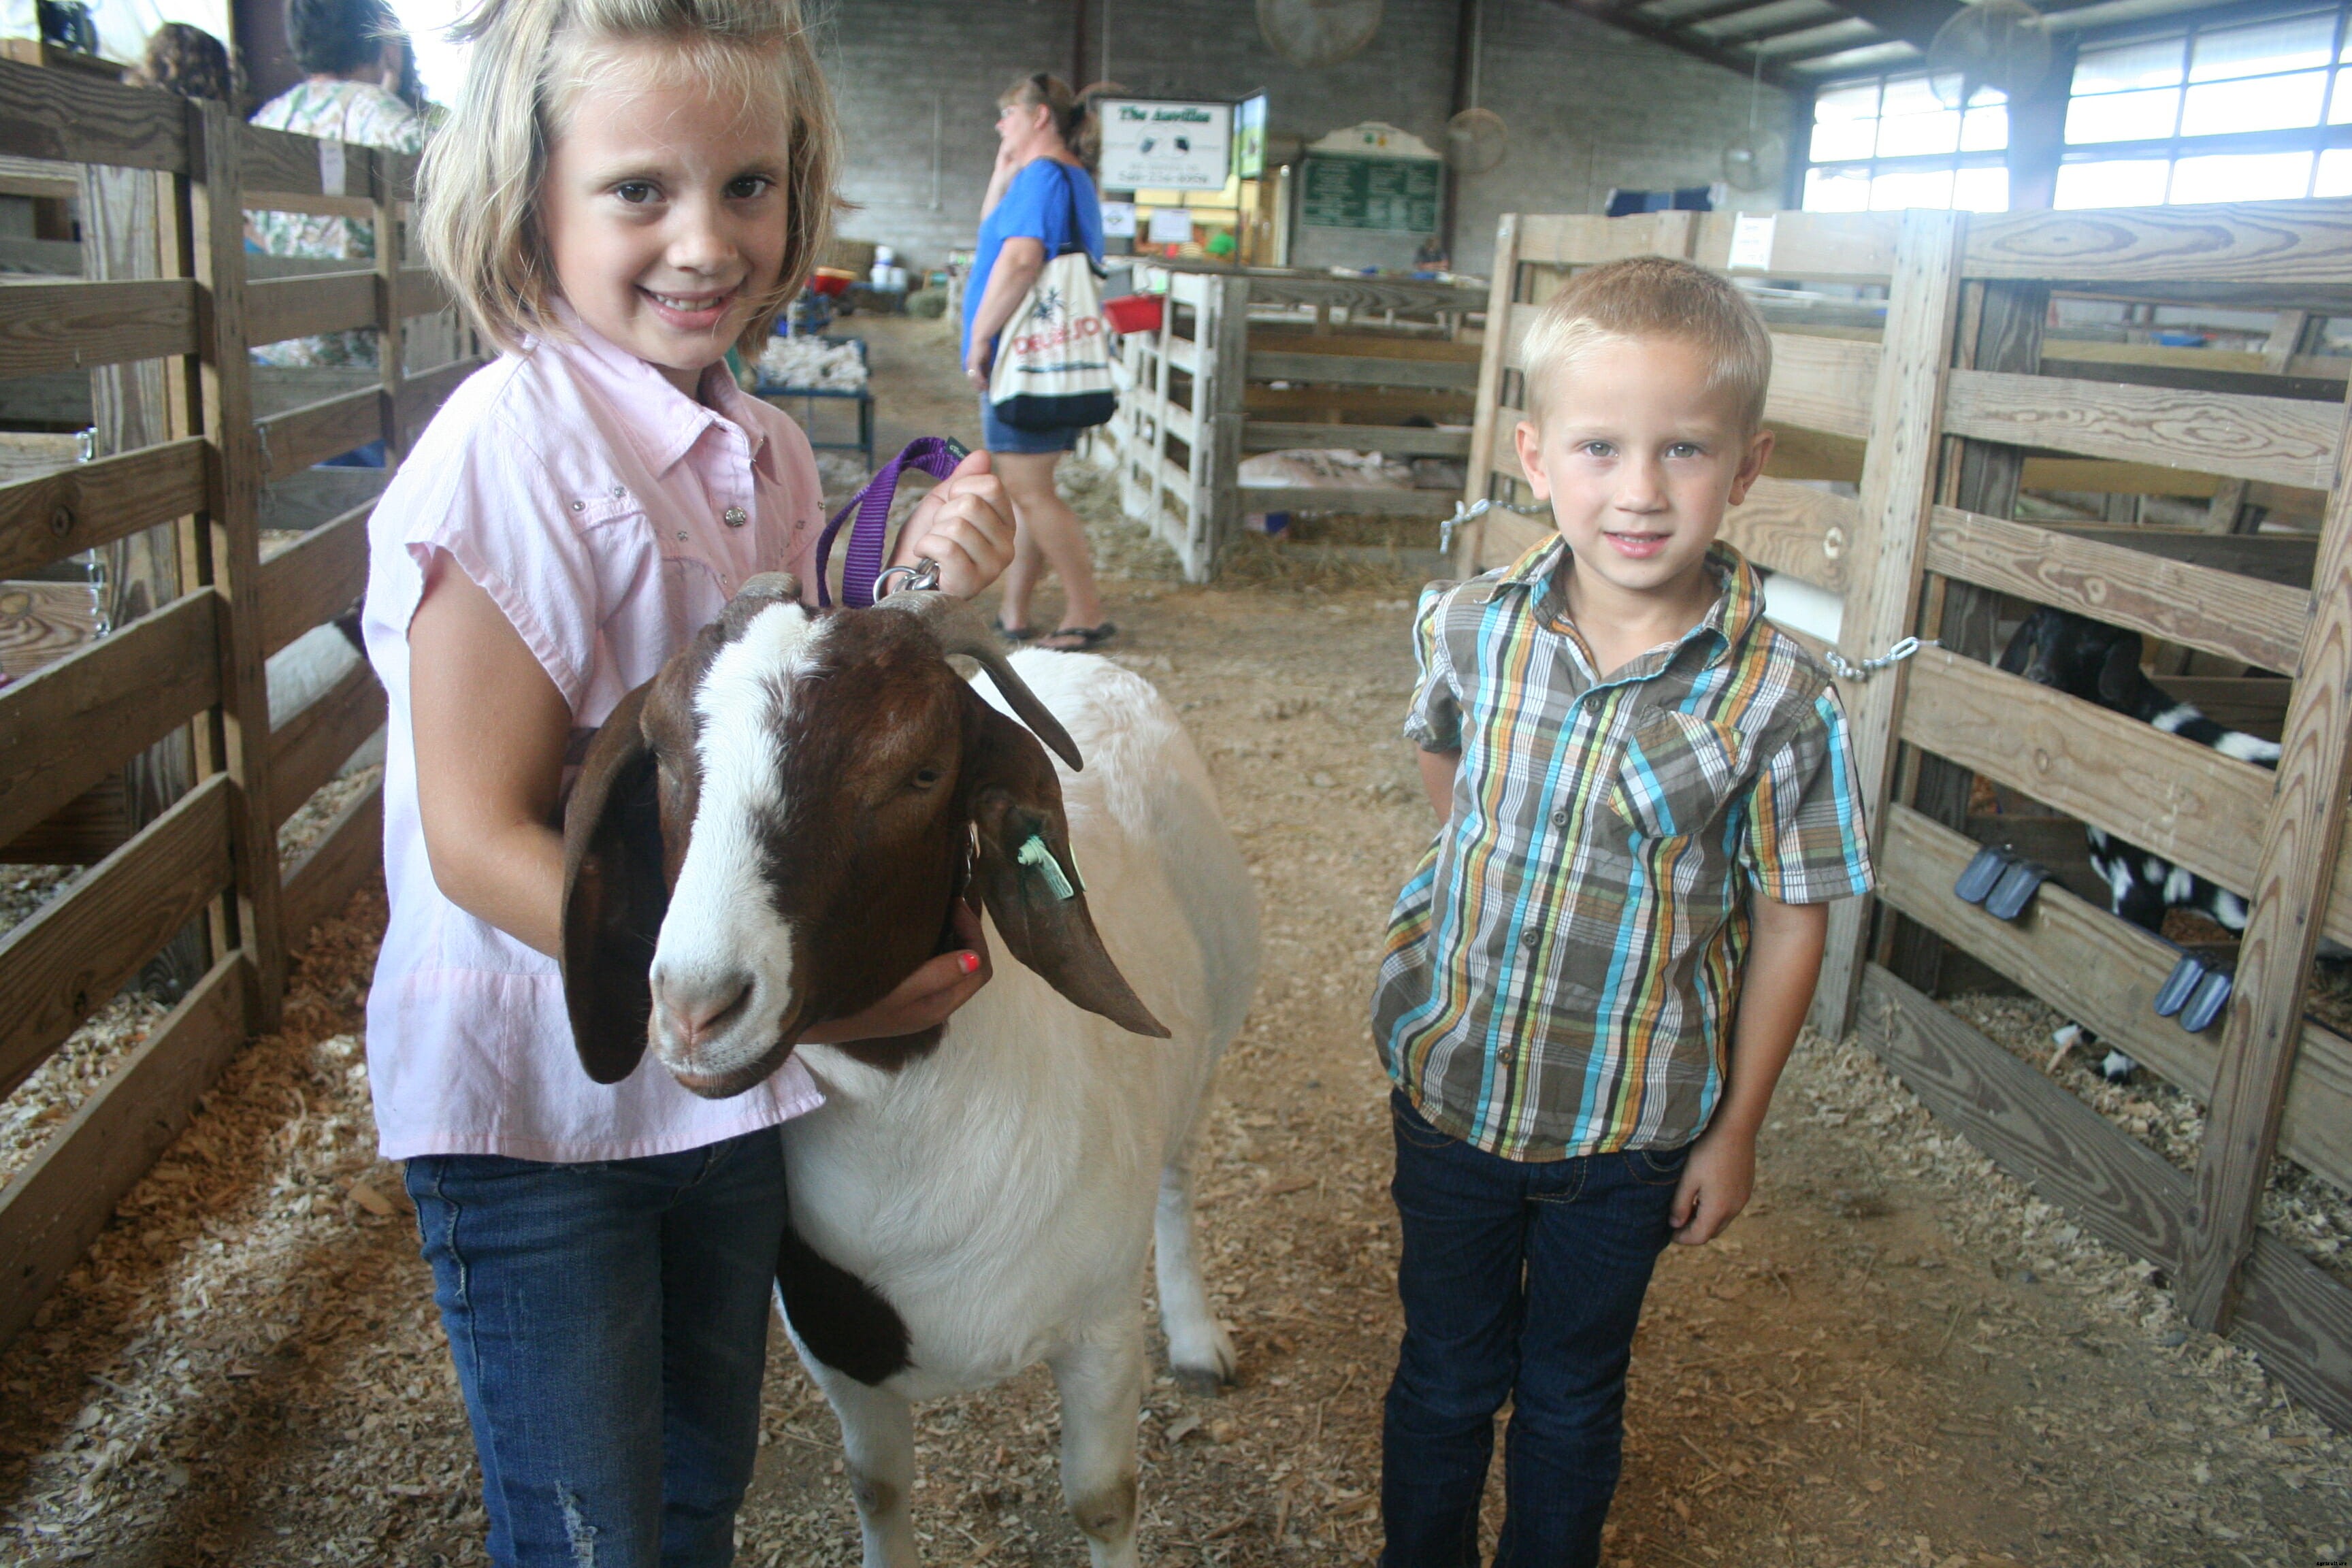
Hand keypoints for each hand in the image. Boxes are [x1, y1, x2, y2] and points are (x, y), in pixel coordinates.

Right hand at [801, 901, 991, 1043]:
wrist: (811, 1017)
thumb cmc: (854, 1006)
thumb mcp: (897, 992)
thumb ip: (937, 976)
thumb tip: (975, 958)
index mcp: (939, 1006)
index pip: (979, 968)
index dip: (974, 934)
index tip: (954, 904)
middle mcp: (937, 1004)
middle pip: (972, 965)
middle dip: (968, 931)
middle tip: (950, 901)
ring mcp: (922, 999)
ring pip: (955, 963)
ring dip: (954, 935)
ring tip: (940, 908)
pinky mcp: (906, 992)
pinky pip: (937, 963)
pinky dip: (938, 942)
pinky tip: (921, 925)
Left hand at [894, 448, 1014, 595]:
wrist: (904, 576)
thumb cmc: (926, 540)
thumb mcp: (943, 502)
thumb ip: (963, 479)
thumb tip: (983, 455)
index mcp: (1005, 523)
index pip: (991, 485)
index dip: (960, 489)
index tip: (950, 506)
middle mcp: (1007, 545)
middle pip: (972, 504)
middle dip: (943, 514)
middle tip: (940, 531)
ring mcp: (993, 566)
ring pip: (958, 525)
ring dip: (934, 533)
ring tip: (934, 547)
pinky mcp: (973, 582)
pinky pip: (948, 548)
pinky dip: (927, 547)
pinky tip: (927, 558)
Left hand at [965, 338, 993, 392]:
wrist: (981, 338)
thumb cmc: (983, 346)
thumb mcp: (985, 359)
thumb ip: (985, 367)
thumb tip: (987, 375)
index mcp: (970, 364)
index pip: (972, 376)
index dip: (976, 383)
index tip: (982, 388)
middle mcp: (969, 365)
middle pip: (971, 379)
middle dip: (977, 386)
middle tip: (983, 391)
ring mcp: (970, 364)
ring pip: (973, 378)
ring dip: (979, 384)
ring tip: (985, 388)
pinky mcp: (974, 362)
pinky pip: (976, 374)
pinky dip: (980, 379)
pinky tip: (984, 383)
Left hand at [1669, 1124, 1755, 1245]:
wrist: (1735, 1130)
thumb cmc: (1707, 1153)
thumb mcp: (1688, 1179)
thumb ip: (1680, 1204)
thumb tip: (1675, 1224)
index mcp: (1718, 1209)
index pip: (1699, 1236)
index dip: (1683, 1238)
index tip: (1669, 1233)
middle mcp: (1734, 1208)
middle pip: (1712, 1232)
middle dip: (1694, 1232)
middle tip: (1677, 1222)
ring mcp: (1743, 1199)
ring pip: (1722, 1220)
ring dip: (1706, 1221)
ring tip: (1688, 1208)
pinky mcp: (1746, 1189)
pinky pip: (1730, 1208)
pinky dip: (1716, 1210)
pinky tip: (1704, 1195)